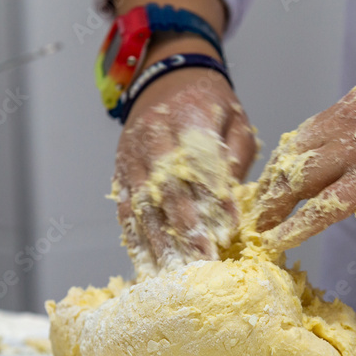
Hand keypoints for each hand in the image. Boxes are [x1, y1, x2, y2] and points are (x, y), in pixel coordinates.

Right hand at [113, 63, 257, 277]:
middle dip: (185, 232)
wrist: (163, 77)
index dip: (212, 200)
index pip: (199, 164)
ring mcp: (132, 158)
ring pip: (142, 206)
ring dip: (158, 245)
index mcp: (188, 117)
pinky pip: (125, 212)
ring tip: (174, 278)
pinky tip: (147, 269)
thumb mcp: (234, 117)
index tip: (227, 233)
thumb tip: (235, 200)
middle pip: (167, 190)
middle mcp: (153, 138)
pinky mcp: (120, 173)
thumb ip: (236, 155)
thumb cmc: (209, 103)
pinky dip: (136, 242)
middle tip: (202, 265)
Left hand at [253, 71, 355, 252]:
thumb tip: (333, 186)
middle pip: (293, 158)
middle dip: (267, 191)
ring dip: (272, 209)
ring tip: (253, 234)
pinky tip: (277, 244)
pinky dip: (296, 226)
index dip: (278, 170)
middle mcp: (353, 118)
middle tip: (248, 220)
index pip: (301, 139)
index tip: (261, 196)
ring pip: (300, 179)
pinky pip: (322, 205)